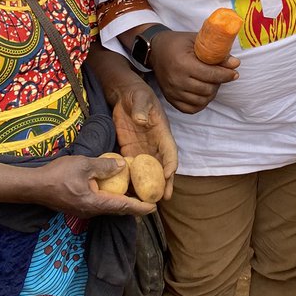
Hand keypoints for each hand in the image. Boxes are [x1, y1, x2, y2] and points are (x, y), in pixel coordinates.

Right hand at [31, 156, 155, 217]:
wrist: (34, 186)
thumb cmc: (58, 175)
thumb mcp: (84, 165)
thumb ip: (105, 166)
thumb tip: (123, 166)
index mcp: (95, 204)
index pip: (123, 207)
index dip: (140, 207)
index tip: (154, 207)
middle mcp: (91, 211)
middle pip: (117, 210)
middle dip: (134, 206)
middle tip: (149, 200)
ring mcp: (84, 211)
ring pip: (109, 208)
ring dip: (122, 202)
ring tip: (135, 194)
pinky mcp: (78, 207)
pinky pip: (100, 205)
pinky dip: (111, 199)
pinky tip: (114, 190)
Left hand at [110, 77, 178, 199]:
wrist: (124, 95)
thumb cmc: (136, 94)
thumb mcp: (140, 98)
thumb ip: (141, 108)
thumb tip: (142, 120)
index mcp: (162, 132)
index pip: (170, 151)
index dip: (171, 164)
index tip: (169, 175)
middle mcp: (155, 144)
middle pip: (163, 166)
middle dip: (165, 183)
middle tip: (164, 198)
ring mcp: (143, 149)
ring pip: (149, 171)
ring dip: (150, 186)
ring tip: (148, 201)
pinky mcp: (130, 150)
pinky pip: (133, 168)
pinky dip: (134, 179)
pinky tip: (130, 191)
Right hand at [149, 30, 238, 113]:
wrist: (156, 50)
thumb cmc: (178, 43)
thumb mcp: (197, 41)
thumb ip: (216, 53)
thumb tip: (235, 64)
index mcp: (183, 63)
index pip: (210, 74)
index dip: (226, 75)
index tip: (234, 73)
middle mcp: (176, 80)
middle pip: (207, 89)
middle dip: (219, 82)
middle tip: (220, 75)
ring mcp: (172, 92)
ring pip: (201, 101)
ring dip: (211, 93)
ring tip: (211, 82)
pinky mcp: (170, 99)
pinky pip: (191, 109)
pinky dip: (200, 103)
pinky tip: (203, 92)